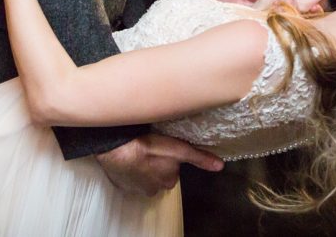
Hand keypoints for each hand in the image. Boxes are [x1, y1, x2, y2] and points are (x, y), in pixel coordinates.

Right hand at [96, 134, 222, 196]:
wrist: (115, 149)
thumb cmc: (146, 146)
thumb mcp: (177, 149)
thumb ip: (198, 157)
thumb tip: (220, 166)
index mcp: (169, 181)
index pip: (172, 169)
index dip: (168, 157)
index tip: (161, 147)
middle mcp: (154, 189)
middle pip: (159, 173)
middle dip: (156, 163)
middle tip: (150, 146)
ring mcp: (136, 188)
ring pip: (145, 175)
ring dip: (143, 166)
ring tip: (138, 150)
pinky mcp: (122, 185)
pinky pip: (130, 177)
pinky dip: (130, 169)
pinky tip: (128, 157)